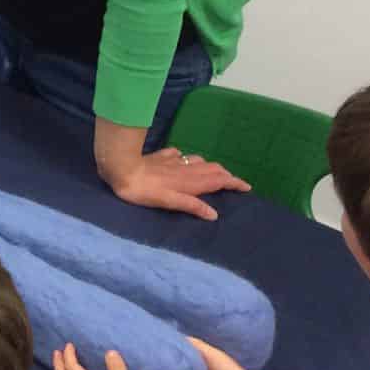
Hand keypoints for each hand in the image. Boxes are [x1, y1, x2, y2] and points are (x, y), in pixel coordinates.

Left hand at [102, 146, 249, 222]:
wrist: (122, 167)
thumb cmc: (144, 190)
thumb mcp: (169, 202)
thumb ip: (192, 206)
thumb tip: (213, 214)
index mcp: (191, 182)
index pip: (219, 180)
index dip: (234, 183)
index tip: (246, 187)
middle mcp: (187, 169)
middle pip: (213, 169)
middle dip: (225, 174)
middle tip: (232, 182)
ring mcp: (174, 161)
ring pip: (199, 161)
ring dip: (210, 166)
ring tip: (213, 173)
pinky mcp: (161, 156)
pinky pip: (179, 155)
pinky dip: (187, 158)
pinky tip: (182, 160)